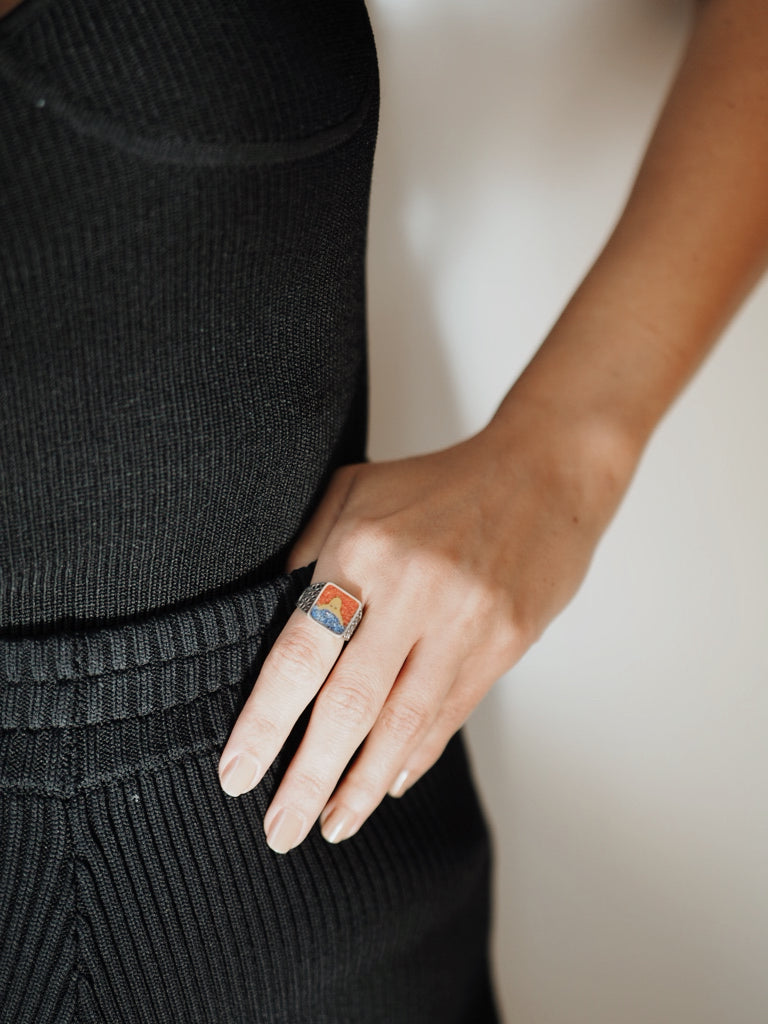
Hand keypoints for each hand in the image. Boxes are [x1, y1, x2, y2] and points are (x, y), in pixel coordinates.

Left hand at [217, 402, 632, 852]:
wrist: (544, 473)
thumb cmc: (440, 483)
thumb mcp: (357, 491)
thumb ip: (310, 553)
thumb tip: (272, 624)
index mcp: (364, 549)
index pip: (299, 657)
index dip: (265, 724)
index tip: (237, 776)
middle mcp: (414, 591)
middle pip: (348, 707)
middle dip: (308, 778)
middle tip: (278, 830)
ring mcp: (465, 621)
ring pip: (403, 724)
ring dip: (361, 784)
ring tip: (330, 825)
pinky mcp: (504, 641)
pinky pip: (450, 712)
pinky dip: (415, 756)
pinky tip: (386, 786)